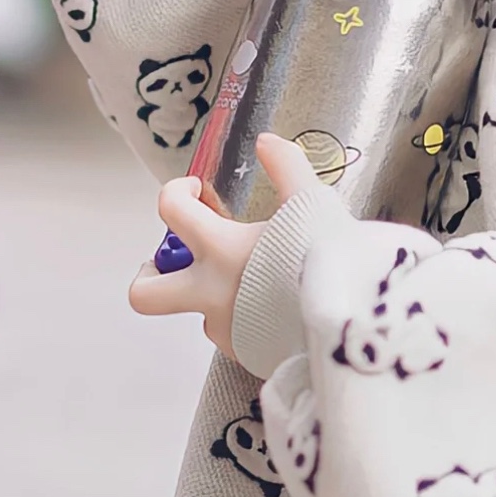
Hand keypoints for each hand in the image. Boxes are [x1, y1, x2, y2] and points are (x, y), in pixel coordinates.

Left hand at [128, 133, 321, 357]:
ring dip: (212, 293)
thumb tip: (267, 141)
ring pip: (196, 312)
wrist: (352, 321)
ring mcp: (224, 329)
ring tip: (257, 277)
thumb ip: (287, 166)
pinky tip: (275, 305)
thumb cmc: (328, 259)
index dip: (177, 191)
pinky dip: (242, 317)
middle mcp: (211, 293)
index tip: (198, 191)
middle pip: (144, 294)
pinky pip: (230, 333)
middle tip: (180, 259)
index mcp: (221, 249)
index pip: (170, 210)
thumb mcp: (311, 202)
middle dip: (151, 274)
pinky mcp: (243, 355)